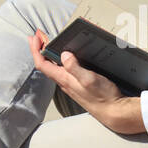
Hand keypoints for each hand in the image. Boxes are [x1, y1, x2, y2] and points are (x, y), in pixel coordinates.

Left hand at [29, 28, 145, 134]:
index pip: (42, 64)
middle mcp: (65, 81)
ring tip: (48, 43)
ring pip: (54, 67)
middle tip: (39, 36)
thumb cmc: (103, 98)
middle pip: (45, 64)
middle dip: (40, 49)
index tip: (34, 37)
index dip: (35, 50)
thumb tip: (63, 55)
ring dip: (49, 54)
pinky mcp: (78, 84)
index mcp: (65, 79)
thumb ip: (75, 67)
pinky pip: (63, 70)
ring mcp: (71, 83)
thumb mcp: (89, 79)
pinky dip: (60, 59)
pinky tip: (66, 56)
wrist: (113, 111)